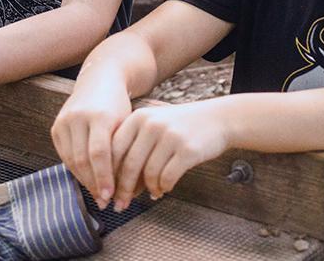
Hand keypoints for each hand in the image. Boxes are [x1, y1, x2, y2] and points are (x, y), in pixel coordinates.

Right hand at [51, 82, 132, 208]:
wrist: (101, 79)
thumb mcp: (125, 124)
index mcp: (100, 115)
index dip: (104, 178)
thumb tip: (124, 188)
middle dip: (94, 184)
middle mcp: (79, 117)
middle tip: (105, 201)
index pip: (99, 154)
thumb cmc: (119, 106)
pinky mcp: (56, 126)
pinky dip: (75, 169)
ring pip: (71, 160)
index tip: (111, 196)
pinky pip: (64, 155)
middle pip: (82, 159)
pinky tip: (87, 179)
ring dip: (84, 180)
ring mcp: (64, 120)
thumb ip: (122, 151)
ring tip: (97, 194)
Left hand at [110, 99, 230, 211]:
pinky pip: (167, 178)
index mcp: (138, 117)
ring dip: (148, 189)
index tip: (105, 194)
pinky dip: (164, 188)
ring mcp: (170, 136)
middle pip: (128, 165)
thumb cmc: (180, 128)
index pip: (113, 150)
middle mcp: (151, 124)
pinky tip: (165, 189)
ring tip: (153, 192)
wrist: (218, 119)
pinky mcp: (187, 150)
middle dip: (122, 190)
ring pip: (148, 174)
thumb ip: (134, 147)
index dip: (106, 175)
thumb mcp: (153, 125)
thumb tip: (115, 184)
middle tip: (120, 206)